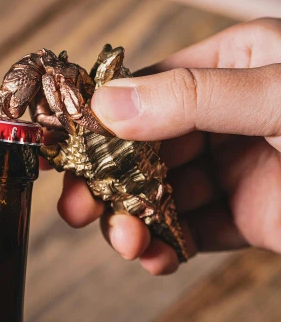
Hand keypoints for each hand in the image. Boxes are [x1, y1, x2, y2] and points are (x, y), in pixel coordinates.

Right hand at [58, 17, 280, 274]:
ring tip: (125, 241)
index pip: (149, 85)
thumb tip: (106, 105)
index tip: (63, 145)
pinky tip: (154, 257)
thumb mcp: (276, 93)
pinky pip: (194, 232)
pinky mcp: (251, 217)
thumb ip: (191, 97)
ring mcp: (239, 167)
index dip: (101, 115)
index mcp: (235, 63)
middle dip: (108, 179)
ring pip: (162, 193)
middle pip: (145, 144)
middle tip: (76, 207)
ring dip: (134, 219)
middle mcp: (229, 114)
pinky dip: (167, 247)